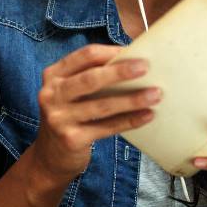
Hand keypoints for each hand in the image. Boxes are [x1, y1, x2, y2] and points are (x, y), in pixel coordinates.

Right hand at [31, 44, 159, 185]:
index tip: (136, 51)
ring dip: (132, 99)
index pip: (85, 56)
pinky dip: (129, 121)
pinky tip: (147, 115)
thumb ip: (92, 76)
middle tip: (146, 67)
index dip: (111, 52)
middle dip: (120, 72)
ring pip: (102, 105)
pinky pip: (107, 127)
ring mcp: (59, 118)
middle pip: (91, 78)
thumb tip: (134, 62)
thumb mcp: (71, 92)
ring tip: (155, 94)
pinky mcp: (71, 139)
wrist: (50, 155)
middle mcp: (51, 94)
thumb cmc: (71, 115)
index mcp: (53, 75)